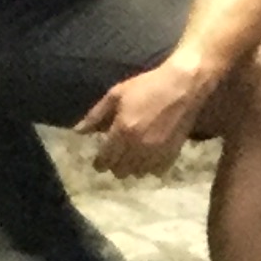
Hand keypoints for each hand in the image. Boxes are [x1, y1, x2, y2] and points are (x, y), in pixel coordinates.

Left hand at [74, 57, 212, 176]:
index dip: (99, 163)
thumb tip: (78, 131)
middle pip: (120, 171)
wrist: (183, 86)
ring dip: (132, 167)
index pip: (105, 160)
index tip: (99, 160)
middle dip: (114, 165)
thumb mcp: (116, 94)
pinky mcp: (172, 154)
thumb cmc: (147, 86)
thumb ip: (95, 115)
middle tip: (115, 156)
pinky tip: (149, 156)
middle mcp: (138, 146)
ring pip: (138, 174)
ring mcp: (157, 152)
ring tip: (132, 156)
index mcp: (122, 131)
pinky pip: (156, 172)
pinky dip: (150, 167)